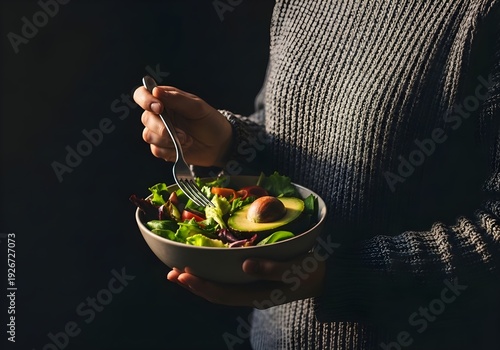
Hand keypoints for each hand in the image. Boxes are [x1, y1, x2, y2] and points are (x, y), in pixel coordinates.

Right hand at [133, 85, 232, 166]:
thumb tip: (156, 91)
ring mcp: (159, 132)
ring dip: (169, 140)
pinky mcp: (162, 148)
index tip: (159, 108)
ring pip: (148, 136)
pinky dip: (170, 151)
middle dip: (162, 128)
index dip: (145, 100)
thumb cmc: (210, 122)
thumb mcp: (198, 107)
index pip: (143, 95)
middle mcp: (159, 115)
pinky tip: (183, 148)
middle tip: (182, 133)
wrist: (220, 145)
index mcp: (166, 100)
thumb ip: (177, 99)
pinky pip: (156, 150)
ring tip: (187, 140)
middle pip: (145, 118)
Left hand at [166, 254, 325, 307]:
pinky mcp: (254, 279)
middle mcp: (250, 294)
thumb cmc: (311, 273)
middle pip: (215, 293)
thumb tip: (245, 265)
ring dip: (199, 279)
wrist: (324, 278)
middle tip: (170, 272)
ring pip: (219, 287)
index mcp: (257, 295)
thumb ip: (272, 269)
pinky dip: (212, 272)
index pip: (222, 294)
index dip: (201, 286)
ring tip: (178, 270)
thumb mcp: (296, 270)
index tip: (183, 276)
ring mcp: (251, 287)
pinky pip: (227, 279)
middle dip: (192, 284)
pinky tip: (204, 264)